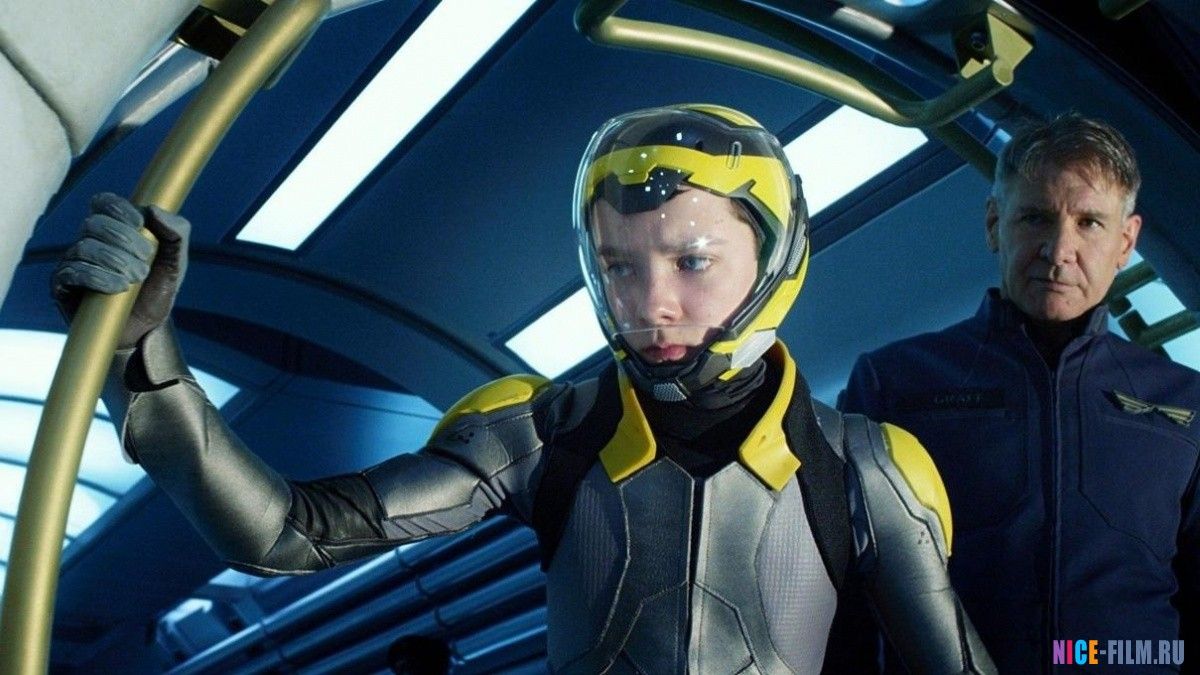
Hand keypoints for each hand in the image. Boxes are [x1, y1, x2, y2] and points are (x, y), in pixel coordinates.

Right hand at [53, 192, 190, 348]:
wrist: (145, 331)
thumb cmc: (156, 292)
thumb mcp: (176, 263)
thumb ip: (176, 233)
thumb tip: (154, 209)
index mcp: (113, 230)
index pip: (104, 203)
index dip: (120, 209)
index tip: (141, 225)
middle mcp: (89, 242)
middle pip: (94, 223)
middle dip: (124, 240)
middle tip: (145, 264)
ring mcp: (74, 262)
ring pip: (84, 246)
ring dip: (115, 261)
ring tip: (135, 279)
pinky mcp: (63, 285)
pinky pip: (72, 271)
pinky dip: (98, 277)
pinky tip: (118, 287)